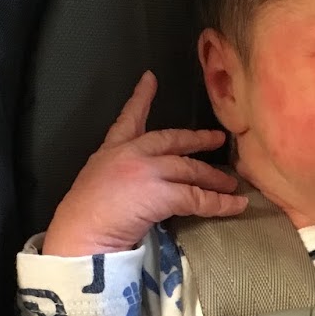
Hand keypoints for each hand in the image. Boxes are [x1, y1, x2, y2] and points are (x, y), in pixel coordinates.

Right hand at [42, 72, 247, 255]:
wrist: (79, 236)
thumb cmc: (82, 220)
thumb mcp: (95, 183)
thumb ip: (118, 174)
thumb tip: (140, 184)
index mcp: (110, 151)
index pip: (128, 119)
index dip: (141, 99)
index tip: (150, 79)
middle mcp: (131, 154)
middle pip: (172, 141)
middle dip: (197, 139)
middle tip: (217, 137)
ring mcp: (147, 171)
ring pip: (190, 169)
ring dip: (214, 177)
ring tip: (231, 183)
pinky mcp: (161, 193)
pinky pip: (198, 198)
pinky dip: (220, 203)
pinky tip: (235, 205)